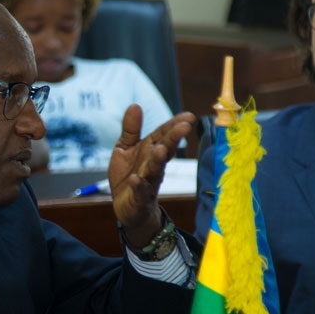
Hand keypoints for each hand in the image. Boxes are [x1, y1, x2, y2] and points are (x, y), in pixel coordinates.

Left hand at [108, 105, 194, 247]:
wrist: (128, 208)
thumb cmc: (130, 174)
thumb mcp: (125, 148)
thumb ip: (131, 129)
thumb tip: (135, 105)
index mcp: (151, 150)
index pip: (164, 135)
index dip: (174, 125)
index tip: (188, 116)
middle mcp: (153, 165)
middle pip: (165, 150)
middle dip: (173, 139)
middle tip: (184, 127)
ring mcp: (148, 182)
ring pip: (155, 171)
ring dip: (158, 161)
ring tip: (161, 149)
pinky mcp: (139, 198)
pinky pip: (139, 192)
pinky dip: (138, 186)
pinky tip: (135, 179)